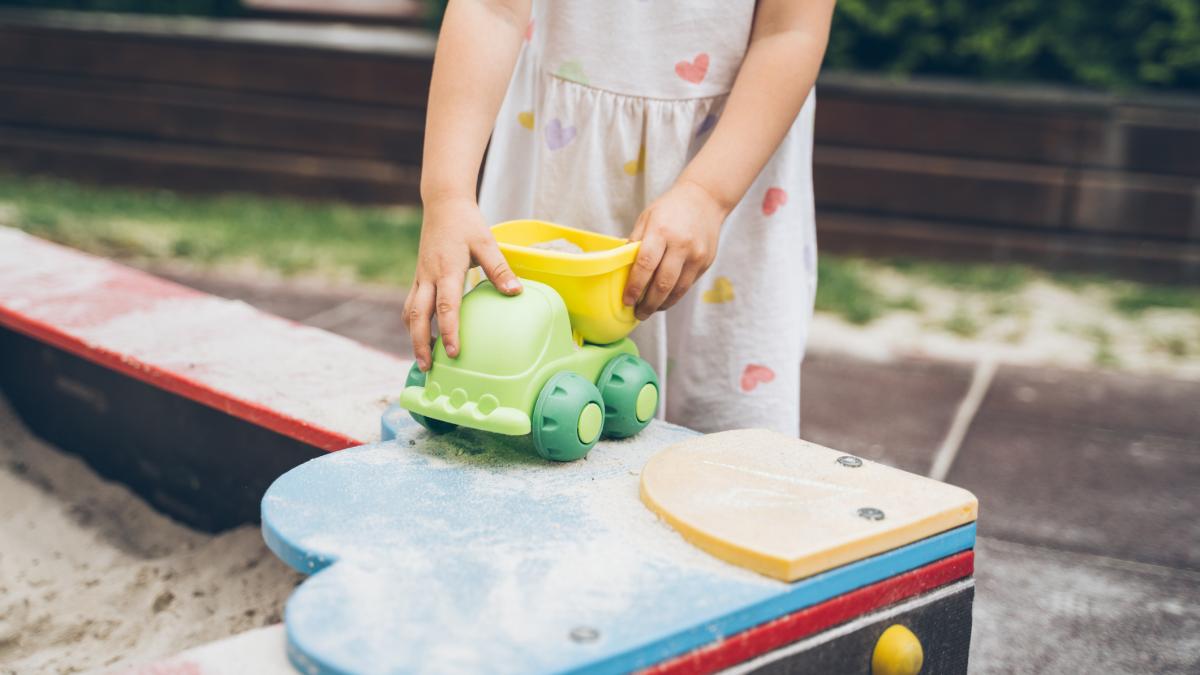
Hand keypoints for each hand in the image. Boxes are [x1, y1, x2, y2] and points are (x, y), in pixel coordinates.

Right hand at [405, 197, 520, 369]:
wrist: (443, 204)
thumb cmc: (467, 224)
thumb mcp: (487, 243)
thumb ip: (500, 269)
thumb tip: (516, 292)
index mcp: (447, 270)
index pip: (446, 307)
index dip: (449, 332)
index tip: (454, 353)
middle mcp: (428, 277)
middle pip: (417, 317)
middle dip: (420, 344)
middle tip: (428, 368)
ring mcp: (420, 278)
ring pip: (410, 312)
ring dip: (413, 337)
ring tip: (423, 358)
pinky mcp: (419, 277)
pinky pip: (411, 304)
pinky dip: (413, 323)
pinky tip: (423, 334)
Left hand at [623, 179, 727, 319]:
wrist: (705, 199)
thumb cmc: (670, 209)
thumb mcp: (646, 218)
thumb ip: (635, 243)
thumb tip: (620, 269)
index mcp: (661, 231)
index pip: (645, 265)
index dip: (634, 287)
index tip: (627, 301)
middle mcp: (681, 245)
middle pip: (663, 283)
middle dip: (648, 304)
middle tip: (638, 314)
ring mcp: (696, 255)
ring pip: (678, 290)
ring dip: (662, 304)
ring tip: (650, 310)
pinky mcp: (706, 262)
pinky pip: (688, 285)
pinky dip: (674, 296)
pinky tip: (664, 299)